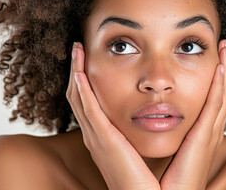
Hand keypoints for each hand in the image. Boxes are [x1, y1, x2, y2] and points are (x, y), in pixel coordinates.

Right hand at [66, 42, 159, 189]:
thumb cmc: (148, 179)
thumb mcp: (139, 150)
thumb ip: (137, 133)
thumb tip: (149, 116)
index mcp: (104, 138)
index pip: (89, 103)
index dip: (85, 80)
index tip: (89, 59)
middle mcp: (95, 135)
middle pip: (79, 97)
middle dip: (76, 71)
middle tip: (78, 48)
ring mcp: (96, 137)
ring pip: (79, 98)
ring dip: (76, 72)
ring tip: (77, 49)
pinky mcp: (102, 139)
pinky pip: (87, 109)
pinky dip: (81, 88)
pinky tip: (79, 71)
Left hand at [160, 39, 225, 189]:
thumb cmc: (162, 180)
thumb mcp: (164, 149)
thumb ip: (164, 132)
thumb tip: (152, 116)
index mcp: (201, 133)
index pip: (214, 98)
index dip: (217, 77)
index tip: (213, 55)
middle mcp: (210, 131)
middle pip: (224, 92)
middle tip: (224, 45)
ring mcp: (210, 135)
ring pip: (224, 95)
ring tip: (224, 47)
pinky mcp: (205, 139)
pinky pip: (215, 107)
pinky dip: (220, 86)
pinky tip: (219, 67)